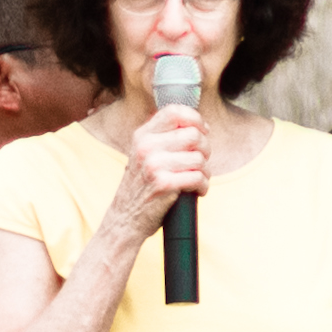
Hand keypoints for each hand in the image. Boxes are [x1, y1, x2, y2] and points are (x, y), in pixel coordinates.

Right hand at [108, 99, 209, 241]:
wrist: (125, 218)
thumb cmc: (142, 187)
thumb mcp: (144, 155)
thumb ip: (163, 137)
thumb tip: (198, 126)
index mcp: (143, 136)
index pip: (175, 112)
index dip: (195, 119)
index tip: (203, 131)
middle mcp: (146, 147)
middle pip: (194, 135)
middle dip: (205, 149)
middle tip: (201, 162)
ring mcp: (154, 165)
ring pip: (199, 158)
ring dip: (205, 171)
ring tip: (198, 179)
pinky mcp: (163, 184)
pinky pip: (198, 177)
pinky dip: (203, 186)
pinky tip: (197, 190)